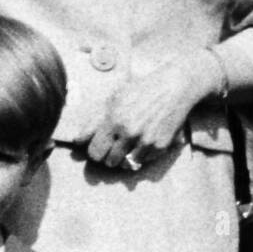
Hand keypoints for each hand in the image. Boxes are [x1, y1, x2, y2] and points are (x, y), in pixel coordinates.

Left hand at [86, 51, 220, 169]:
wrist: (175, 86)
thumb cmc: (141, 90)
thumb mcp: (114, 99)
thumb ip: (94, 121)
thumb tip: (77, 141)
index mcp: (114, 120)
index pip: (94, 152)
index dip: (95, 151)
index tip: (99, 146)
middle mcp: (129, 133)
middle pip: (109, 162)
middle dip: (108, 156)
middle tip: (114, 146)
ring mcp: (146, 141)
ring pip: (126, 165)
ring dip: (124, 158)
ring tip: (128, 144)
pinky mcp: (160, 146)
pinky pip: (143, 162)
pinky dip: (142, 155)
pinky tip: (145, 140)